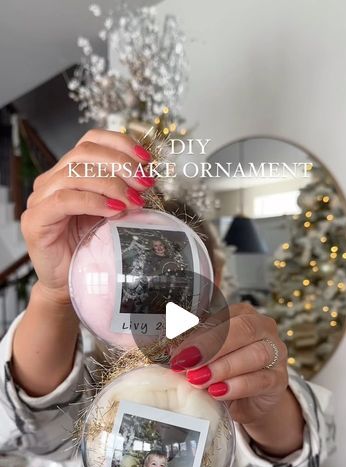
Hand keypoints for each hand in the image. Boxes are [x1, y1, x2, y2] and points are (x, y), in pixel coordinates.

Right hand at [21, 129, 153, 304]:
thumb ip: (123, 193)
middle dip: (121, 165)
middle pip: (84, 153)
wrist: (71, 284)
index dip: (120, 144)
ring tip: (134, 202)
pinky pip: (65, 200)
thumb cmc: (92, 250)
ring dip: (111, 185)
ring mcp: (40, 199)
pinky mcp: (35, 220)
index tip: (147, 159)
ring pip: (75, 174)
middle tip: (145, 183)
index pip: (91, 141)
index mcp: (68, 173)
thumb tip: (148, 177)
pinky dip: (94, 202)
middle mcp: (51, 181)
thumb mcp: (113, 214)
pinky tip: (115, 211)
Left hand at [170, 303, 303, 455]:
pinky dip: (238, 386)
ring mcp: (275, 353)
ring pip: (254, 354)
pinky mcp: (279, 379)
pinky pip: (261, 379)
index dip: (199, 334)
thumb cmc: (224, 371)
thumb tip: (169, 350)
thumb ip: (192, 350)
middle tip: (187, 363)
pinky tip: (219, 392)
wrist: (248, 400)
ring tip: (200, 380)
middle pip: (243, 329)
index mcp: (242, 314)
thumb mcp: (206, 357)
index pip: (223, 317)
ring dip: (224, 367)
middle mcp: (263, 328)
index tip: (177, 353)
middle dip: (212, 346)